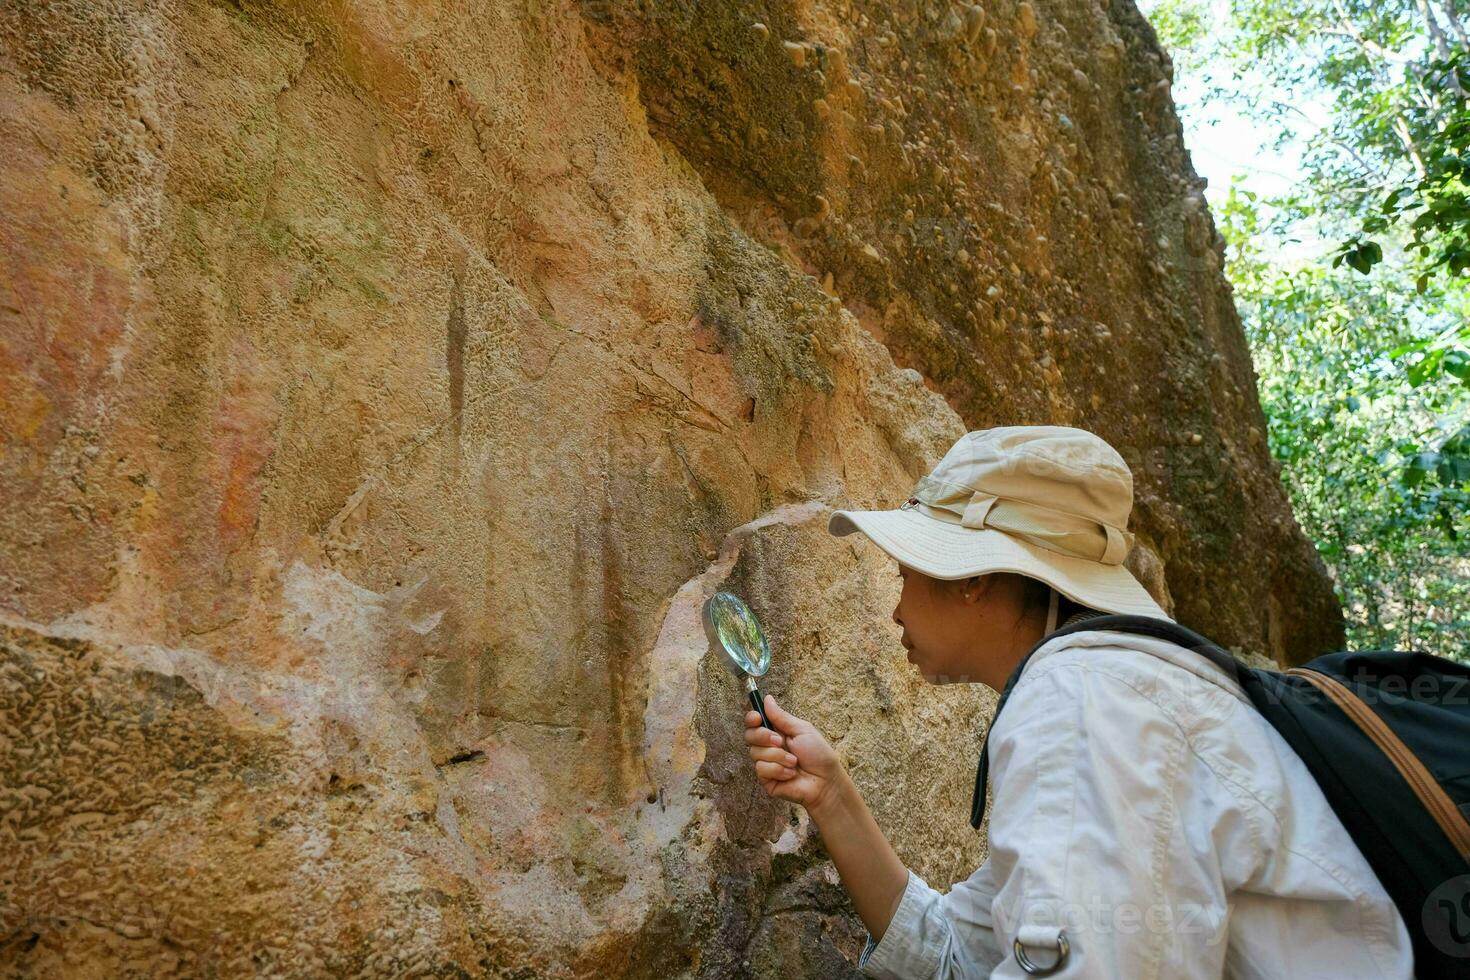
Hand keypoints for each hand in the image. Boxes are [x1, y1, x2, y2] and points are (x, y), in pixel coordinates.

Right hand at [744, 693, 847, 813]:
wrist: (826, 781)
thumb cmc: (819, 754)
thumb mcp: (802, 730)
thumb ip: (781, 717)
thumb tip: (767, 698)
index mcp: (777, 732)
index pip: (754, 723)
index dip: (752, 719)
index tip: (757, 718)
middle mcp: (769, 747)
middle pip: (749, 736)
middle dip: (764, 737)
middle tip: (780, 741)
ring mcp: (766, 764)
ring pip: (755, 753)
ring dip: (777, 756)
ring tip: (794, 762)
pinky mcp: (766, 780)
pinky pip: (761, 769)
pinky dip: (778, 770)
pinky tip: (790, 774)